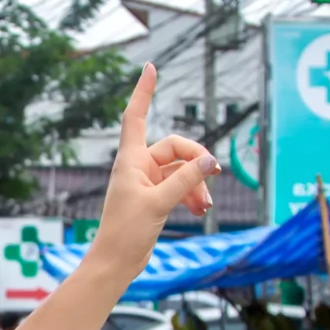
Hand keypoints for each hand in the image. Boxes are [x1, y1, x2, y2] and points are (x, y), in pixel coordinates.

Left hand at [86, 63, 219, 272]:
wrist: (116, 262)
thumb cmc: (126, 232)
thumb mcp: (159, 203)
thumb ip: (186, 180)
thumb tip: (211, 160)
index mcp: (131, 160)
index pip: (136, 116)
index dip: (143, 92)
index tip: (150, 67)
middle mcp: (138, 166)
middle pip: (174, 148)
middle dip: (195, 162)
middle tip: (214, 177)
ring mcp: (146, 182)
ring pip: (180, 171)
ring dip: (196, 184)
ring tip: (206, 205)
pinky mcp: (154, 198)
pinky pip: (179, 186)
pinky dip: (191, 194)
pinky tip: (200, 209)